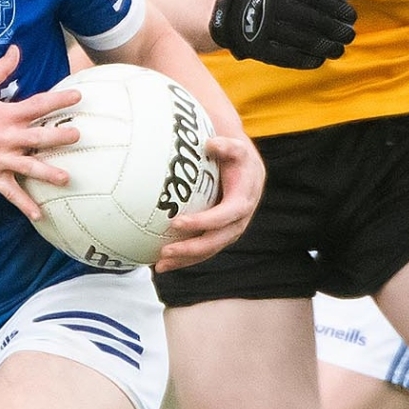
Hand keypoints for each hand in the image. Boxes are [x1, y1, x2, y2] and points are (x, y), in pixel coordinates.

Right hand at [0, 46, 86, 219]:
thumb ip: (0, 69)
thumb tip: (16, 48)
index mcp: (6, 115)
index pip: (38, 105)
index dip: (59, 99)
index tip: (78, 95)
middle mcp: (6, 138)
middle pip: (38, 138)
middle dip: (60, 137)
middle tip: (78, 135)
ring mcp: (0, 159)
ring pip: (29, 167)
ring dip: (49, 173)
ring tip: (67, 178)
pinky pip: (11, 192)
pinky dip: (24, 205)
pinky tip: (39, 214)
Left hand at [157, 133, 265, 271]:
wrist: (248, 169)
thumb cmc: (236, 156)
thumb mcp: (235, 147)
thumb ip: (226, 145)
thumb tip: (211, 143)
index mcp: (243, 200)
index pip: (225, 215)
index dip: (204, 222)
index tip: (177, 223)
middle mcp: (239, 220)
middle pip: (216, 240)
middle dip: (191, 249)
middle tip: (165, 251)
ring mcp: (231, 230)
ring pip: (209, 250)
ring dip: (186, 260)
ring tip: (160, 265)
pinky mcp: (221, 235)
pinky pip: (204, 250)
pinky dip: (186, 258)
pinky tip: (164, 262)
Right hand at [209, 0, 356, 69]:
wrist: (236, 16)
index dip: (336, 7)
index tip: (352, 16)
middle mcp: (272, 6)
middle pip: (309, 19)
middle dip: (334, 28)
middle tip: (349, 35)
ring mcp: (264, 28)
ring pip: (299, 39)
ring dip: (324, 46)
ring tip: (339, 50)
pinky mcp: (259, 48)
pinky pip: (285, 57)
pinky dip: (305, 60)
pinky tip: (320, 60)